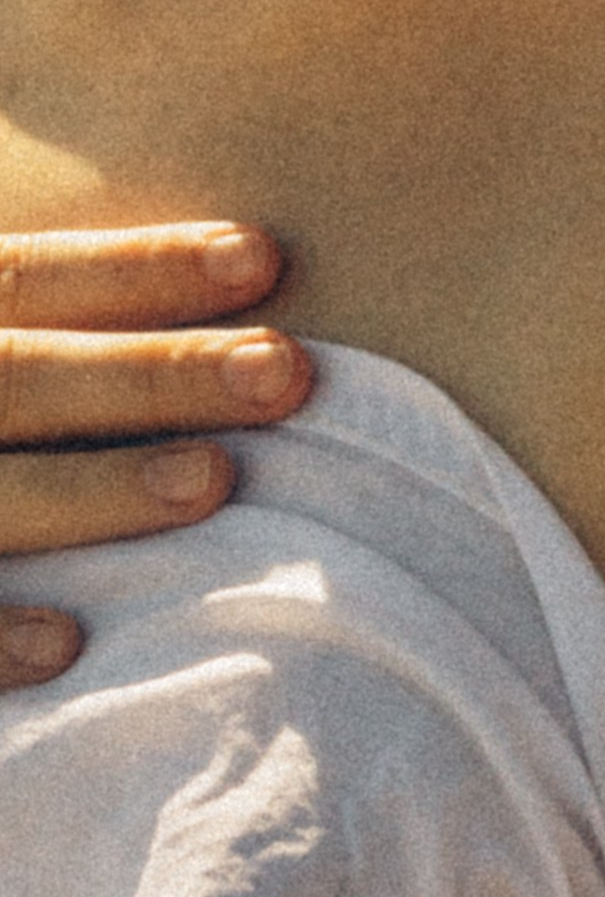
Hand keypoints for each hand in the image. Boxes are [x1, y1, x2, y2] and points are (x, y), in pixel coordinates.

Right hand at [0, 224, 308, 689]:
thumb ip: (28, 312)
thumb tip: (232, 261)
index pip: (23, 275)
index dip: (139, 263)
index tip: (265, 253)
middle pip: (14, 376)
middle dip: (150, 372)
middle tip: (286, 372)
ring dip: (88, 493)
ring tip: (215, 483)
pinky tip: (73, 642)